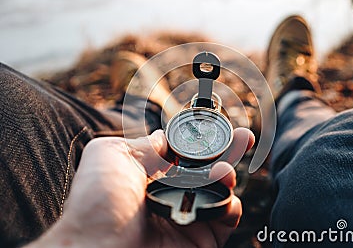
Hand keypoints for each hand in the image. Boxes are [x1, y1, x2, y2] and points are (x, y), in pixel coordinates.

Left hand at [25, 128, 254, 247]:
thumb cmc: (97, 204)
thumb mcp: (111, 155)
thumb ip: (144, 143)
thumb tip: (166, 137)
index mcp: (151, 173)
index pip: (185, 151)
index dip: (202, 138)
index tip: (216, 125)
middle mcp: (171, 192)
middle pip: (207, 167)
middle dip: (228, 150)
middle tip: (245, 137)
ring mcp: (187, 214)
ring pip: (220, 190)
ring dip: (228, 175)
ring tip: (223, 172)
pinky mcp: (200, 238)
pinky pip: (226, 217)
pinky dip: (230, 204)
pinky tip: (222, 193)